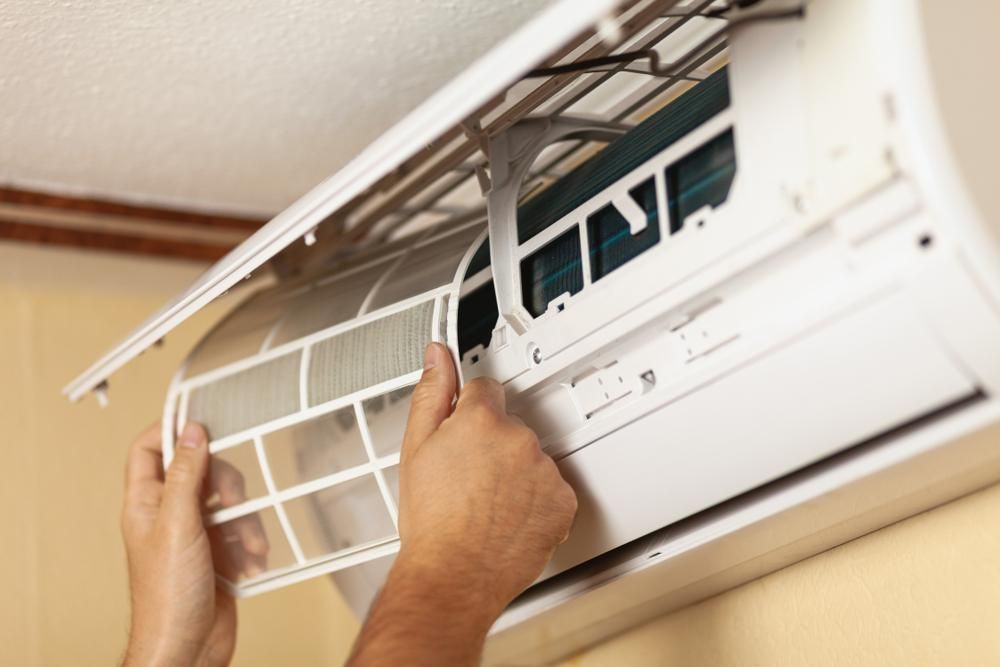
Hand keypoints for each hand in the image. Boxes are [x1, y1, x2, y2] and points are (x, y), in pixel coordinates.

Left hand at [121, 422, 256, 666]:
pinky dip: (250, 544)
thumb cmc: (166, 598)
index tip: (203, 423)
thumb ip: (187, 476)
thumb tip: (191, 432)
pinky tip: (248, 562)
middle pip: (201, 472)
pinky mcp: (217, 554)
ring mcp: (194, 534)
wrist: (186, 648)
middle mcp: (168, 515)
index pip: (150, 450)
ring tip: (245, 546)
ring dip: (244, 522)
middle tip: (231, 503)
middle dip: (225, 485)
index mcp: (145, 503)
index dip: (172, 431)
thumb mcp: (178, 526)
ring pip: (227, 503)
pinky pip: (241, 531)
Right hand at [348, 343, 577, 665]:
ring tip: (487, 502)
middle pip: (510, 426)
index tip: (464, 432)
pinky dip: (537, 500)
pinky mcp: (563, 502)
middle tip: (468, 478)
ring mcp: (544, 471)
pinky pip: (552, 489)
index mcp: (481, 419)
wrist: (453, 575)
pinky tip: (509, 516)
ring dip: (517, 472)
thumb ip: (431, 393)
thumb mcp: (415, 448)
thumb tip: (437, 356)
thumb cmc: (432, 523)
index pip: (486, 389)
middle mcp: (519, 439)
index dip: (470, 412)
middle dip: (493, 444)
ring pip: (532, 458)